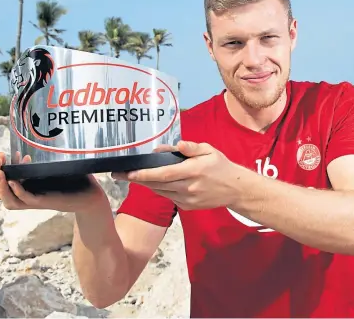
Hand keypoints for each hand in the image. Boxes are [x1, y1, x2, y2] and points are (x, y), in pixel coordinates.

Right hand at [0, 152, 108, 211]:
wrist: (91, 195)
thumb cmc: (73, 179)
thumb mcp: (53, 166)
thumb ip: (39, 158)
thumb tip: (28, 143)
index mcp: (26, 187)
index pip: (0, 185)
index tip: (1, 154)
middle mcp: (28, 195)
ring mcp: (36, 200)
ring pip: (9, 201)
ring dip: (0, 186)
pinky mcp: (46, 201)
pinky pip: (26, 200)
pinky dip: (17, 191)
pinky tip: (13, 180)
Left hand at [112, 141, 247, 210]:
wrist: (235, 189)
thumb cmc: (221, 166)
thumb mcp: (209, 150)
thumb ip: (190, 148)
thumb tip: (174, 145)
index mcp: (193, 171)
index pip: (163, 174)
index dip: (144, 174)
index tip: (128, 172)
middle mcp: (188, 187)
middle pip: (157, 184)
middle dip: (136, 179)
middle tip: (118, 174)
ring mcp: (187, 199)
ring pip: (160, 192)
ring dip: (146, 184)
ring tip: (132, 177)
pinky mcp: (187, 207)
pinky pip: (168, 197)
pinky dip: (159, 189)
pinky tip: (153, 183)